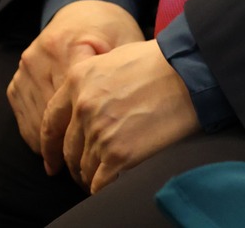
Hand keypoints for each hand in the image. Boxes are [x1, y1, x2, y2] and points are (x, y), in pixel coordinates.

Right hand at [6, 0, 143, 157]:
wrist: (82, 10)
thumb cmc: (111, 29)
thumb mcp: (126, 41)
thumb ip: (124, 70)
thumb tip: (133, 106)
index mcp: (70, 46)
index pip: (73, 98)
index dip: (85, 127)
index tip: (98, 150)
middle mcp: (40, 57)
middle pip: (52, 114)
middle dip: (68, 142)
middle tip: (86, 166)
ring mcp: (24, 71)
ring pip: (34, 121)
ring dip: (51, 145)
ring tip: (71, 163)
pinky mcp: (16, 82)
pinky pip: (23, 118)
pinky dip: (38, 136)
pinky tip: (56, 149)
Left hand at [42, 40, 197, 191]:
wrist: (194, 71)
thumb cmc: (164, 61)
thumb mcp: (117, 57)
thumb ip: (93, 80)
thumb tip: (85, 101)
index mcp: (78, 81)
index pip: (51, 123)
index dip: (49, 148)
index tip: (53, 162)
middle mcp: (83, 107)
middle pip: (69, 149)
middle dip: (75, 164)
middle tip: (84, 171)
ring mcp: (100, 132)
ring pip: (84, 167)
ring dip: (91, 175)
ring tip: (105, 176)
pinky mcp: (120, 153)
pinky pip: (100, 182)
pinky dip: (102, 187)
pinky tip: (111, 184)